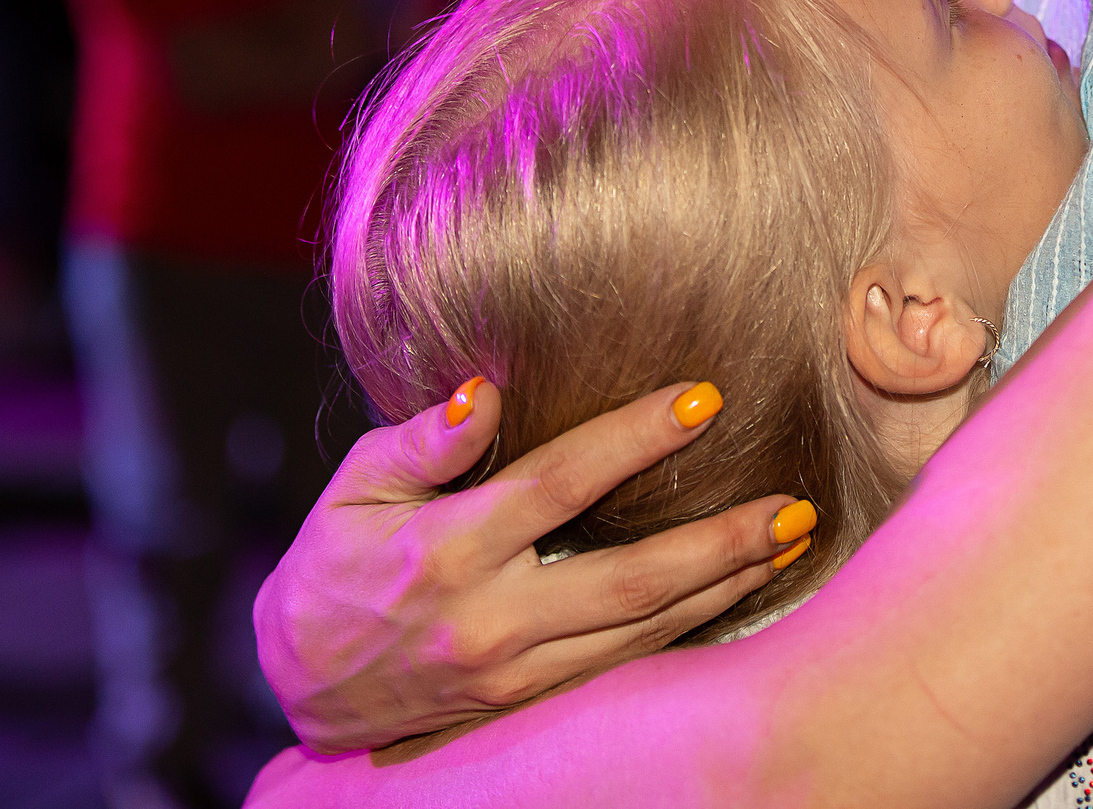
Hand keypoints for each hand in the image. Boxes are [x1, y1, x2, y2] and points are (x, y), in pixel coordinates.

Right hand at [253, 378, 811, 752]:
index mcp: (448, 549)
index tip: (702, 399)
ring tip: (790, 541)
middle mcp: (490, 617)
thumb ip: (422, 441)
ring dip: (723, 587)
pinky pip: (623, 664)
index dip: (633, 439)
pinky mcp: (527, 702)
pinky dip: (688, 627)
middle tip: (791, 504)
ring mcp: (514, 671)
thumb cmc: (332, 564)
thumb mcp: (354, 489)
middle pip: (626, 579)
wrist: (302, 685)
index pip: (558, 483)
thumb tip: (485, 390)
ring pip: (640, 631)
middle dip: (718, 542)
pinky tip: (739, 589)